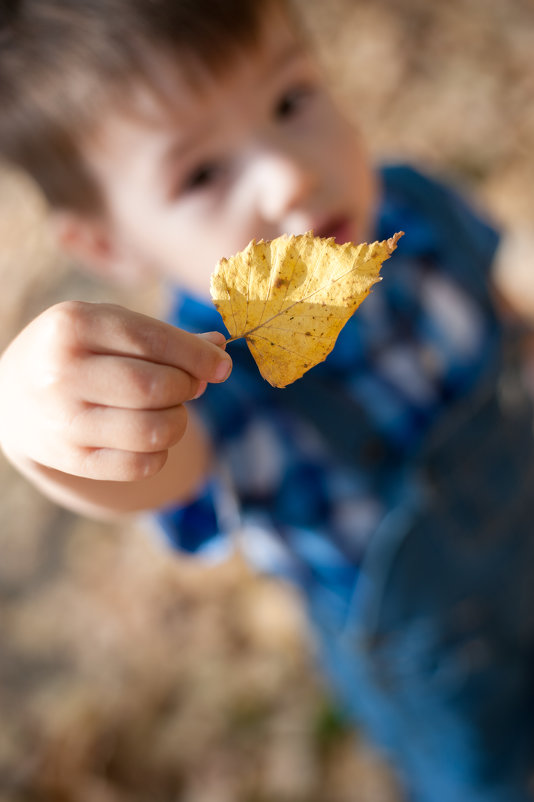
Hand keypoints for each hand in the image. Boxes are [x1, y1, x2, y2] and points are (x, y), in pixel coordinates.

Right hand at [0, 301, 231, 480]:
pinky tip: (151, 437)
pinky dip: (160, 452)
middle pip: (155, 386)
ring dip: (177, 421)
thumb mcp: (108, 326)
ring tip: (168, 410)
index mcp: (74, 325)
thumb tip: (220, 347)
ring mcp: (64, 420)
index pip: (153, 340)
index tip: (222, 367)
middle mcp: (63, 372)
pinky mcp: (71, 459)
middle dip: (186, 387)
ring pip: (152, 430)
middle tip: (187, 386)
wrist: (13, 395)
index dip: (198, 356)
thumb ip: (164, 336)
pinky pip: (140, 465)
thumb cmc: (77, 351)